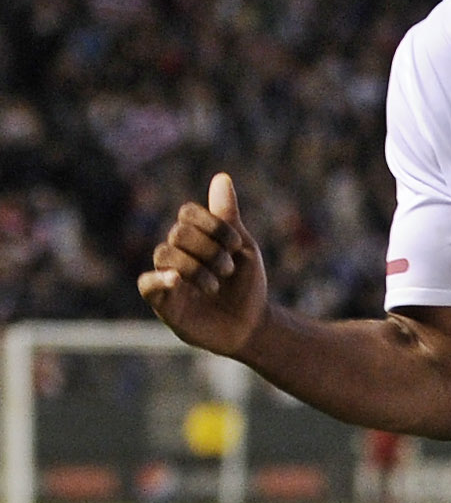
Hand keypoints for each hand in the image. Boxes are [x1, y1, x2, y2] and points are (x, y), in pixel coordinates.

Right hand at [137, 172, 269, 357]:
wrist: (252, 325)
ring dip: (196, 268)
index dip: (213, 224)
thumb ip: (227, 216)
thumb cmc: (246, 285)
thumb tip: (222, 177)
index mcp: (194, 238)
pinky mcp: (163, 303)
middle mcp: (176, 254)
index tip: (237, 244)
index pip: (188, 214)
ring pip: (164, 255)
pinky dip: (160, 279)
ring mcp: (167, 277)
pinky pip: (147, 284)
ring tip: (216, 285)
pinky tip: (177, 280)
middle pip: (178, 233)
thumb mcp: (243, 248)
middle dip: (209, 249)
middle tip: (229, 269)